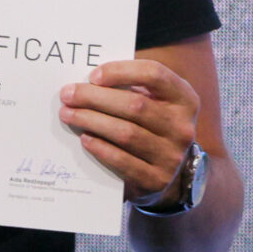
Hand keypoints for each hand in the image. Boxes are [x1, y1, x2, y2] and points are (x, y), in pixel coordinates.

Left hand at [59, 58, 198, 200]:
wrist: (170, 175)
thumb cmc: (152, 127)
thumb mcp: (154, 103)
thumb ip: (132, 88)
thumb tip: (88, 81)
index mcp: (185, 99)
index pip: (155, 74)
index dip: (122, 71)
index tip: (93, 76)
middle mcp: (182, 127)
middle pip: (135, 105)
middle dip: (95, 97)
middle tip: (68, 94)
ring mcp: (172, 156)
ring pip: (126, 133)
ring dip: (91, 121)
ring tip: (68, 114)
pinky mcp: (157, 180)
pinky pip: (123, 161)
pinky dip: (100, 148)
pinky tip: (84, 138)